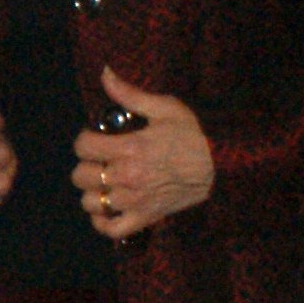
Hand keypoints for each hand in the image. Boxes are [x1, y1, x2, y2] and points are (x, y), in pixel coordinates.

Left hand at [69, 70, 214, 236]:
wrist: (221, 165)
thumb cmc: (193, 134)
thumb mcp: (163, 107)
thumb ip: (129, 94)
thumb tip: (104, 73)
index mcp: (129, 148)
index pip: (83, 147)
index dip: (85, 140)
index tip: (95, 138)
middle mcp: (127, 176)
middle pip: (82, 176)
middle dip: (87, 164)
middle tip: (100, 160)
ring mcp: (135, 201)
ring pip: (91, 203)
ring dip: (93, 192)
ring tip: (104, 183)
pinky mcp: (146, 218)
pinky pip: (112, 229)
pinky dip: (103, 222)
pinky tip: (106, 210)